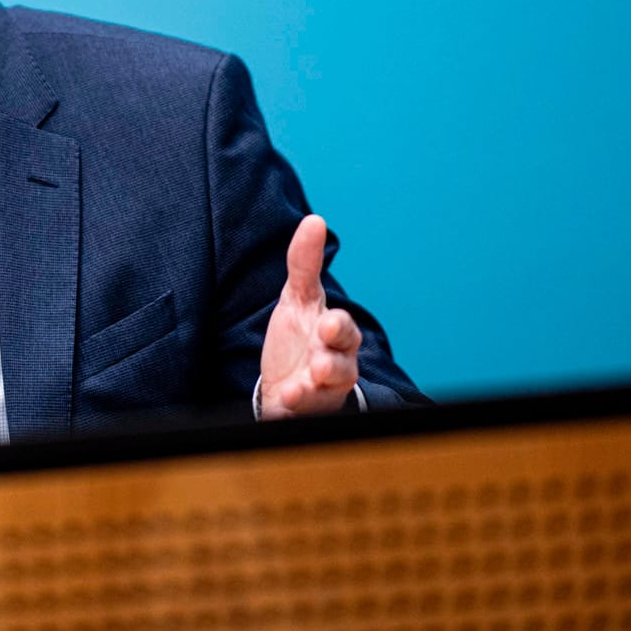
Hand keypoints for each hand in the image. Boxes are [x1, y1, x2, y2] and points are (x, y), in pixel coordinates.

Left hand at [259, 214, 360, 418]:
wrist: (285, 383)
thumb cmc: (299, 338)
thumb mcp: (297, 299)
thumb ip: (304, 264)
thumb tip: (314, 220)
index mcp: (335, 335)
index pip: (344, 330)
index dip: (338, 327)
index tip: (327, 322)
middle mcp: (336, 364)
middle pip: (345, 364)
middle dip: (335, 360)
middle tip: (322, 360)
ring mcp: (323, 390)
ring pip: (330, 390)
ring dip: (317, 384)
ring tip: (304, 381)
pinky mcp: (307, 410)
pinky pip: (308, 409)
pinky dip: (299, 404)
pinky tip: (287, 396)